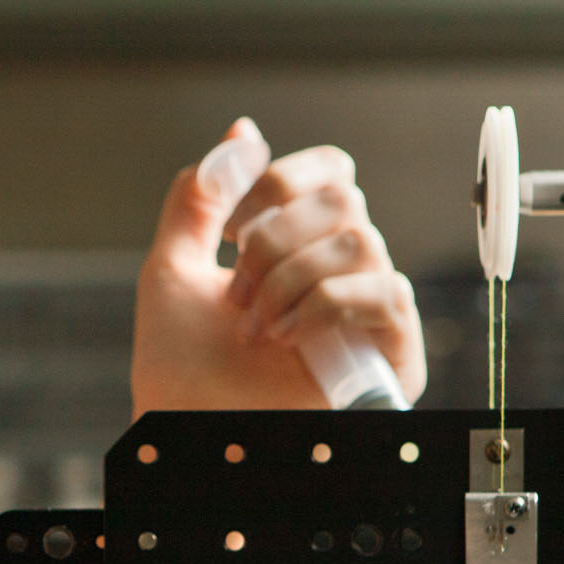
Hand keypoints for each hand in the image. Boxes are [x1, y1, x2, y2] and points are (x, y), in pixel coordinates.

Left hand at [131, 117, 425, 415]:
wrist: (186, 432)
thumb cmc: (179, 366)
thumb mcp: (172, 266)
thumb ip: (199, 198)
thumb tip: (243, 131)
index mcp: (300, 245)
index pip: (329, 172)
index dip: (280, 181)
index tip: (228, 232)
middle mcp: (341, 271)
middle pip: (344, 197)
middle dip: (274, 238)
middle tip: (235, 292)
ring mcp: (367, 311)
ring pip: (361, 240)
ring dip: (291, 278)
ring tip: (256, 326)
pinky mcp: (391, 352)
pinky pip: (385, 291)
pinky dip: (324, 303)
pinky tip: (286, 338)